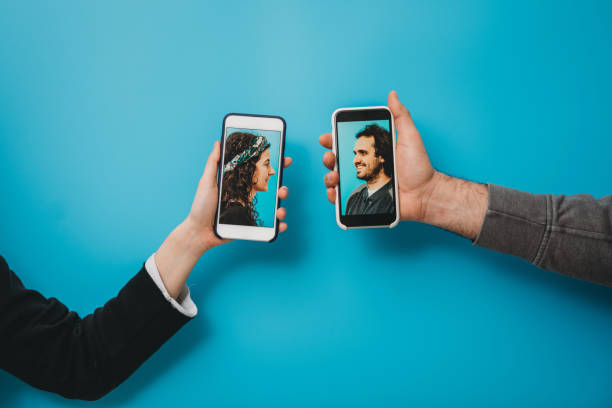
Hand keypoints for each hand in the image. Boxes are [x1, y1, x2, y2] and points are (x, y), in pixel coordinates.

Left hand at [187, 141, 292, 251]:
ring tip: (279, 210)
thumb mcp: (206, 182)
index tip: (284, 159)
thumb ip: (213, 163)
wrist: (199, 231)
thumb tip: (218, 142)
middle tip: (282, 187)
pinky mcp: (251, 225)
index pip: (260, 173)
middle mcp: (248, 196)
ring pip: (274, 208)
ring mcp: (251, 211)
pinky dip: (279, 226)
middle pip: (272, 190)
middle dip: (283, 187)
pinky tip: (281, 225)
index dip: (273, 166)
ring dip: (282, 208)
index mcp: (240, 184)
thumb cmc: (201, 206)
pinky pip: (269, 226)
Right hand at [319, 91, 486, 237]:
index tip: (326, 137)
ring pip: (335, 179)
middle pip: (337, 161)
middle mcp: (365, 166)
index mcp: (372, 150)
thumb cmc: (419, 167)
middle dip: (328, 158)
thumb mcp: (409, 137)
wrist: (424, 194)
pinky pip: (341, 200)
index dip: (333, 139)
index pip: (347, 142)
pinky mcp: (364, 198)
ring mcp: (363, 183)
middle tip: (330, 157)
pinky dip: (333, 196)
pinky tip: (334, 192)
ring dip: (329, 177)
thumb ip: (400, 116)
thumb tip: (392, 95)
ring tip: (334, 176)